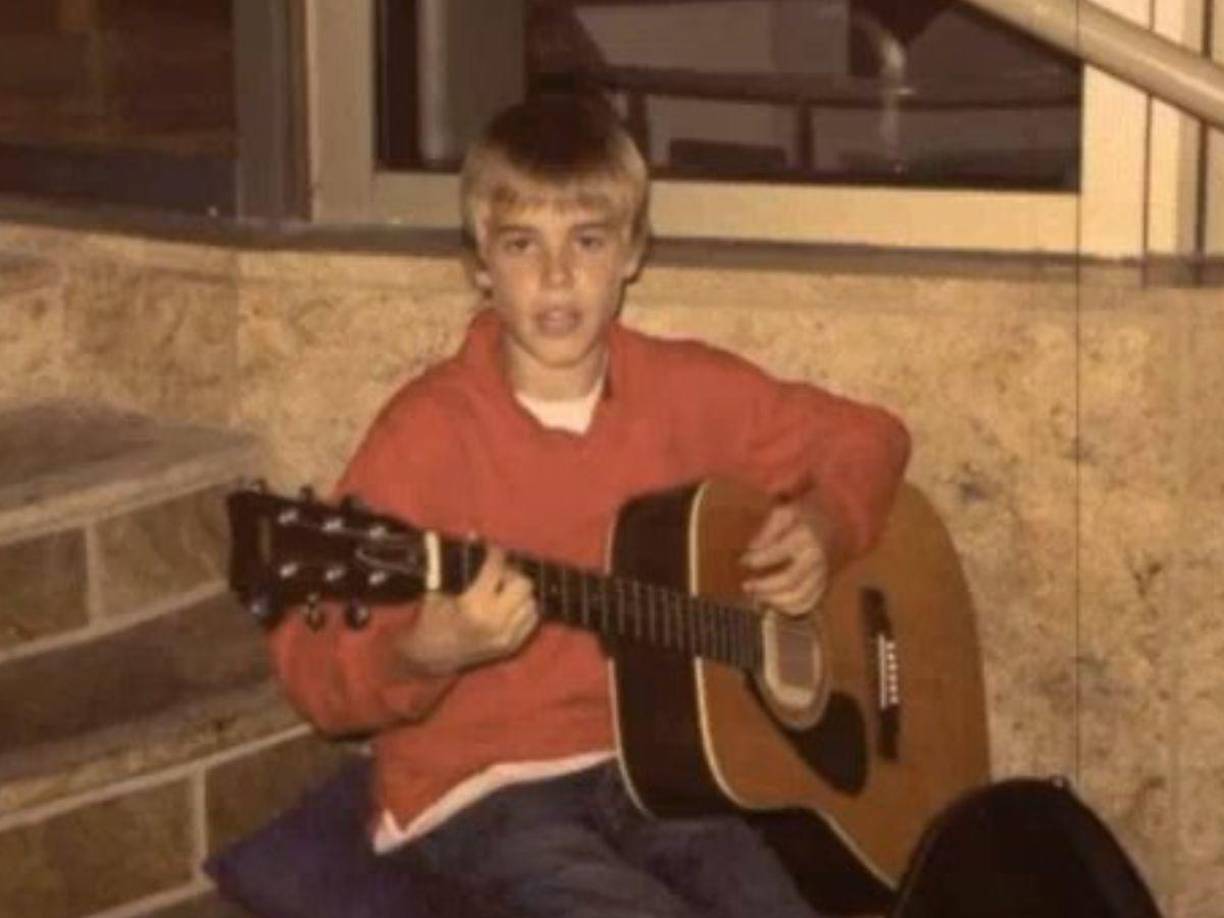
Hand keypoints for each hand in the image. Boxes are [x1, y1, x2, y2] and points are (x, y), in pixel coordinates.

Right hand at [396, 546, 539, 673]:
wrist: (432, 655)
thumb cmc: (432, 618)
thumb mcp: (439, 588)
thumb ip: (458, 564)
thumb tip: (475, 536)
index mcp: (473, 606)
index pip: (496, 569)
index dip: (495, 554)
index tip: (492, 549)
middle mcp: (494, 622)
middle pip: (523, 584)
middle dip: (511, 574)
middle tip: (498, 573)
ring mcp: (506, 637)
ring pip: (531, 602)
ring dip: (519, 592)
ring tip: (503, 589)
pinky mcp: (512, 646)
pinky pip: (532, 619)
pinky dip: (523, 608)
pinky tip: (508, 605)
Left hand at [740, 502, 830, 616]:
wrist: (832, 524)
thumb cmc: (802, 517)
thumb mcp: (784, 512)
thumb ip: (767, 529)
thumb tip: (751, 549)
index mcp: (805, 536)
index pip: (778, 552)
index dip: (757, 560)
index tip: (743, 561)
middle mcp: (816, 558)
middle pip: (789, 580)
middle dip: (764, 586)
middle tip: (746, 586)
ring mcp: (822, 574)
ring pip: (800, 597)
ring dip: (775, 600)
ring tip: (758, 596)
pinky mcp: (824, 586)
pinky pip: (809, 604)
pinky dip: (789, 608)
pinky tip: (774, 602)